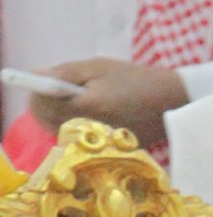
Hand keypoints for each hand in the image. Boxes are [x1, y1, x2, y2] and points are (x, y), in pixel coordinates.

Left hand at [28, 59, 189, 142]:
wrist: (174, 102)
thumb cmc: (136, 79)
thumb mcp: (98, 67)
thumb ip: (63, 73)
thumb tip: (34, 77)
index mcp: (88, 106)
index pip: (41, 105)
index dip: (36, 91)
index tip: (42, 82)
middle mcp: (92, 129)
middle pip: (46, 122)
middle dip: (45, 105)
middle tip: (60, 91)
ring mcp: (100, 142)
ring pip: (60, 132)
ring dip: (59, 116)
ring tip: (79, 102)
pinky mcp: (108, 149)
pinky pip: (79, 139)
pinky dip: (77, 126)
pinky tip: (93, 115)